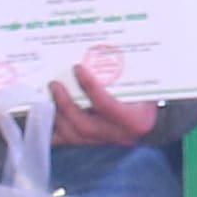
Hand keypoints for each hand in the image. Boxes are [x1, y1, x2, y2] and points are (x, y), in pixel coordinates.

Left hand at [46, 50, 176, 147]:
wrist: (153, 127)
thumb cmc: (148, 103)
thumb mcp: (146, 90)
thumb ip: (127, 78)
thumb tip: (105, 53)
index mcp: (133, 120)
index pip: (106, 105)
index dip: (90, 87)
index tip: (77, 68)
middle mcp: (115, 135)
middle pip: (83, 125)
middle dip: (65, 104)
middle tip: (54, 84)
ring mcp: (102, 142)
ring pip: (72, 136)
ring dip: (56, 116)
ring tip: (46, 98)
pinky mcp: (91, 143)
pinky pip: (68, 141)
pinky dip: (53, 131)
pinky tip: (43, 119)